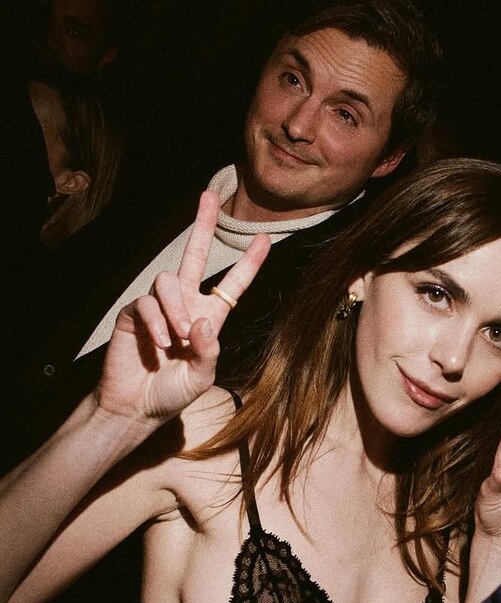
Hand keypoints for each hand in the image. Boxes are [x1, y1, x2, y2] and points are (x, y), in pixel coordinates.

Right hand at [96, 191, 269, 422]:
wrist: (136, 407)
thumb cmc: (172, 393)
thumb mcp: (202, 377)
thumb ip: (210, 351)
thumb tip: (202, 320)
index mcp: (209, 318)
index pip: (232, 285)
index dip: (250, 263)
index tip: (266, 239)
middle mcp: (184, 305)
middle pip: (194, 255)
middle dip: (203, 225)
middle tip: (209, 196)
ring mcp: (158, 306)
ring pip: (168, 280)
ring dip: (176, 308)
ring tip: (179, 339)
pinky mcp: (133, 312)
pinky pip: (147, 302)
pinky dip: (157, 322)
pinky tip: (161, 343)